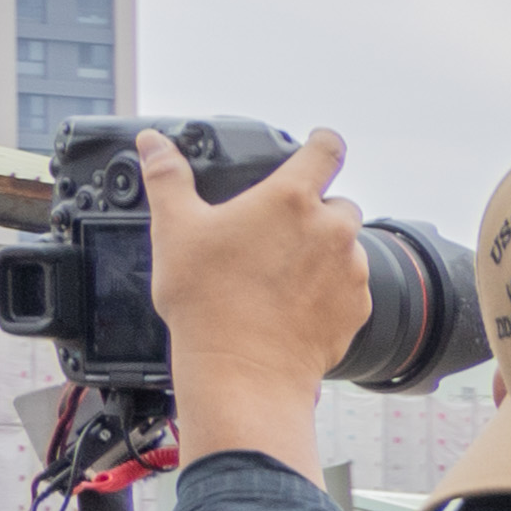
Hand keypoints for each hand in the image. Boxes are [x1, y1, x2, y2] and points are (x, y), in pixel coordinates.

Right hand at [140, 128, 378, 475]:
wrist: (242, 370)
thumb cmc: (207, 301)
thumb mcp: (175, 228)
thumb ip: (168, 178)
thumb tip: (152, 143)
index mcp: (292, 199)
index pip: (325, 149)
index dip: (321, 141)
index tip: (317, 141)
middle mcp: (332, 229)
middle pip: (335, 203)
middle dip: (311, 212)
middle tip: (272, 236)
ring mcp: (351, 269)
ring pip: (345, 247)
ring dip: (321, 252)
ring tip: (276, 275)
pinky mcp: (358, 306)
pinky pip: (349, 286)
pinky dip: (327, 289)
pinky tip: (292, 303)